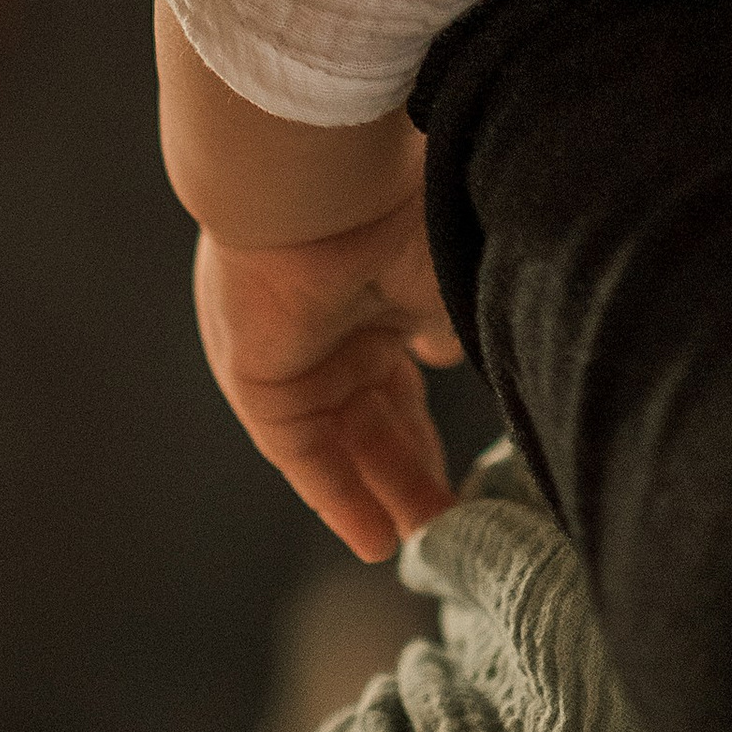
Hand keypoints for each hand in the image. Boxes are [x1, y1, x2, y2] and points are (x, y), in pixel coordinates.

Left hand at [190, 185, 463, 561]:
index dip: (434, 416)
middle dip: (418, 467)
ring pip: (351, 441)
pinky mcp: (263, 387)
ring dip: (389, 491)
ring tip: (433, 543)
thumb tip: (450, 354)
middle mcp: (338, 326)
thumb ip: (449, 325)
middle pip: (382, 414)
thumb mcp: (444, 276)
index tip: (467, 459)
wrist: (318, 188)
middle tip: (458, 520)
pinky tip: (378, 540)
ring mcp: (300, 357)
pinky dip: (340, 499)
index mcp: (380, 291)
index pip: (407, 371)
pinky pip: (305, 456)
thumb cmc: (395, 215)